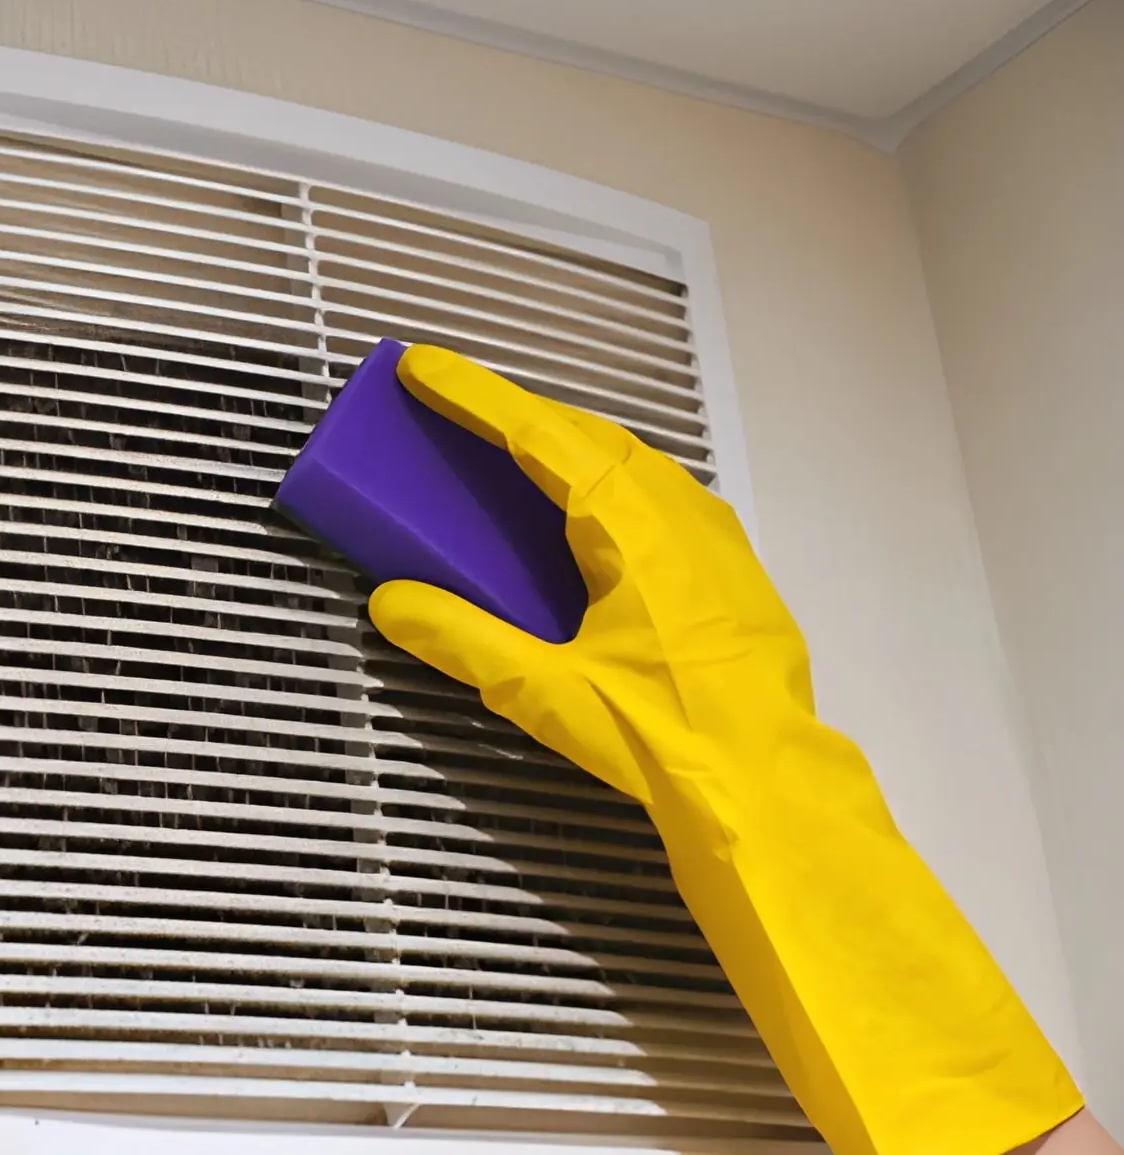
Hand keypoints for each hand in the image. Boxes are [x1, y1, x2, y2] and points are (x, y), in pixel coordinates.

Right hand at [367, 345, 1079, 1154]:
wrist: (764, 789)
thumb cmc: (662, 737)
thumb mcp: (544, 692)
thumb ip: (462, 640)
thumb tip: (390, 602)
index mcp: (631, 525)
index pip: (540, 434)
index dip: (474, 395)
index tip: (419, 365)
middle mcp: (680, 514)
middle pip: (587, 434)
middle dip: (517, 413)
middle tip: (454, 404)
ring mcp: (715, 539)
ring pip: (630, 461)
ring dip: (566, 444)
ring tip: (512, 448)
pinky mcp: (730, 573)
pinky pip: (659, 496)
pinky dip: (607, 481)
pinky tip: (587, 512)